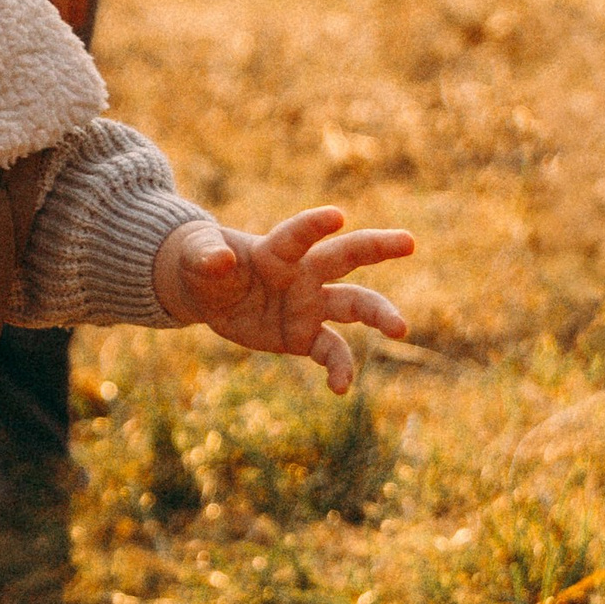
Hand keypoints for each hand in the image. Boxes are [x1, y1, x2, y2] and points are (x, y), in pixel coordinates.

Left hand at [154, 207, 413, 393]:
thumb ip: (206, 255)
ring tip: (400, 328)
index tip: (338, 215)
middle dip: (377, 247)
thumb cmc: (203, 260)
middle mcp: (302, 273)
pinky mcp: (304, 335)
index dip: (315, 225)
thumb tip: (221, 260)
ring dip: (379, 314)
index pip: (298, 234)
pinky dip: (339, 368)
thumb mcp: (195, 255)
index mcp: (276, 248)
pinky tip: (340, 388)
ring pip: (354, 305)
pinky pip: (330, 351)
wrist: (206, 290)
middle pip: (346, 256)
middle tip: (410, 241)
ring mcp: (309, 304)